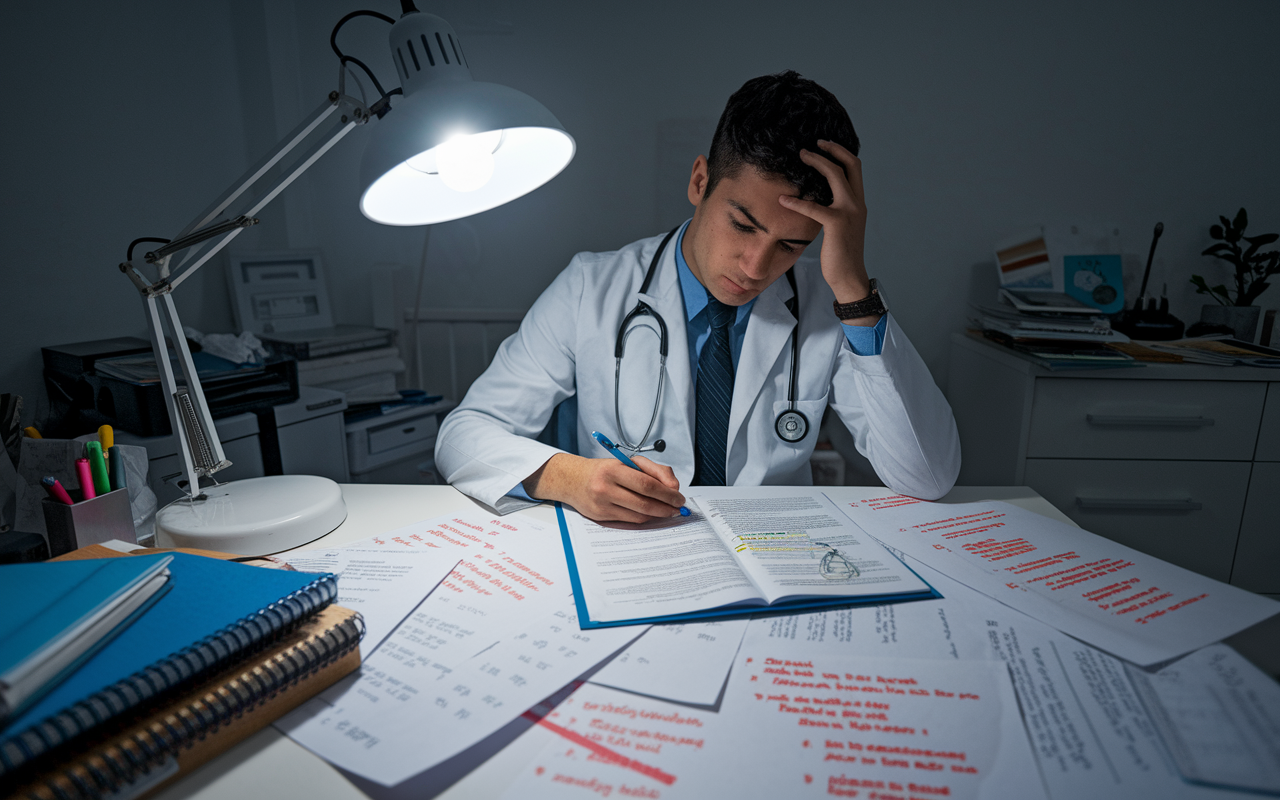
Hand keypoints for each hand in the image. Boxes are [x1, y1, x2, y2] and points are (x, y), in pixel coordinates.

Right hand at [523, 453, 685, 522]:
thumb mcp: (628, 462)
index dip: (667, 493)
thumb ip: (654, 470)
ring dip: (658, 515)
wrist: (573, 480)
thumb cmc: (604, 470)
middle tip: (678, 507)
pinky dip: (645, 518)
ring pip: (639, 515)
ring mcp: (602, 504)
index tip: (679, 497)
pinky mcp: (601, 517)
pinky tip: (652, 514)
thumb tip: (673, 487)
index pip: (647, 484)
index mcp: (614, 469)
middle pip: (645, 502)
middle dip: (666, 506)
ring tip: (668, 510)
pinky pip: (630, 521)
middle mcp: (606, 487)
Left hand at [777, 140, 879, 323]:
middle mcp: (857, 203)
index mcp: (858, 203)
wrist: (849, 276)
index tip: (824, 145)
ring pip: (835, 175)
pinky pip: (814, 207)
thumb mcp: (840, 227)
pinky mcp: (836, 224)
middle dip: (830, 149)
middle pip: (849, 164)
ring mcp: (849, 212)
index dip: (841, 152)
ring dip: (817, 162)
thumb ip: (834, 210)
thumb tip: (816, 200)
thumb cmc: (841, 254)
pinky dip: (797, 202)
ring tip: (800, 156)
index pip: (855, 168)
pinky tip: (783, 200)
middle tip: (810, 145)